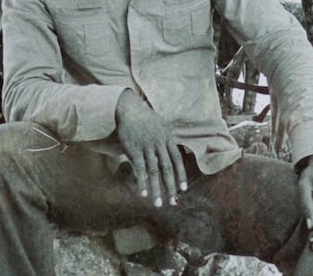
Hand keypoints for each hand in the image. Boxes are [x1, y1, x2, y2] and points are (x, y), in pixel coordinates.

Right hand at [115, 89, 187, 206]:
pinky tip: (143, 194)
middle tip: (172, 202)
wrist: (129, 108)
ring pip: (153, 171)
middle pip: (167, 168)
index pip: (177, 160)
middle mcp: (159, 143)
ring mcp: (147, 146)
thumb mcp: (161, 127)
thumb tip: (172, 154)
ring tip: (157, 203)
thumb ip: (166, 142)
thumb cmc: (145, 119)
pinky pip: (139, 168)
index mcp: (168, 138)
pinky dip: (142, 182)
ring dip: (156, 189)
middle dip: (170, 187)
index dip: (181, 175)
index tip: (183, 189)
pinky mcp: (133, 149)